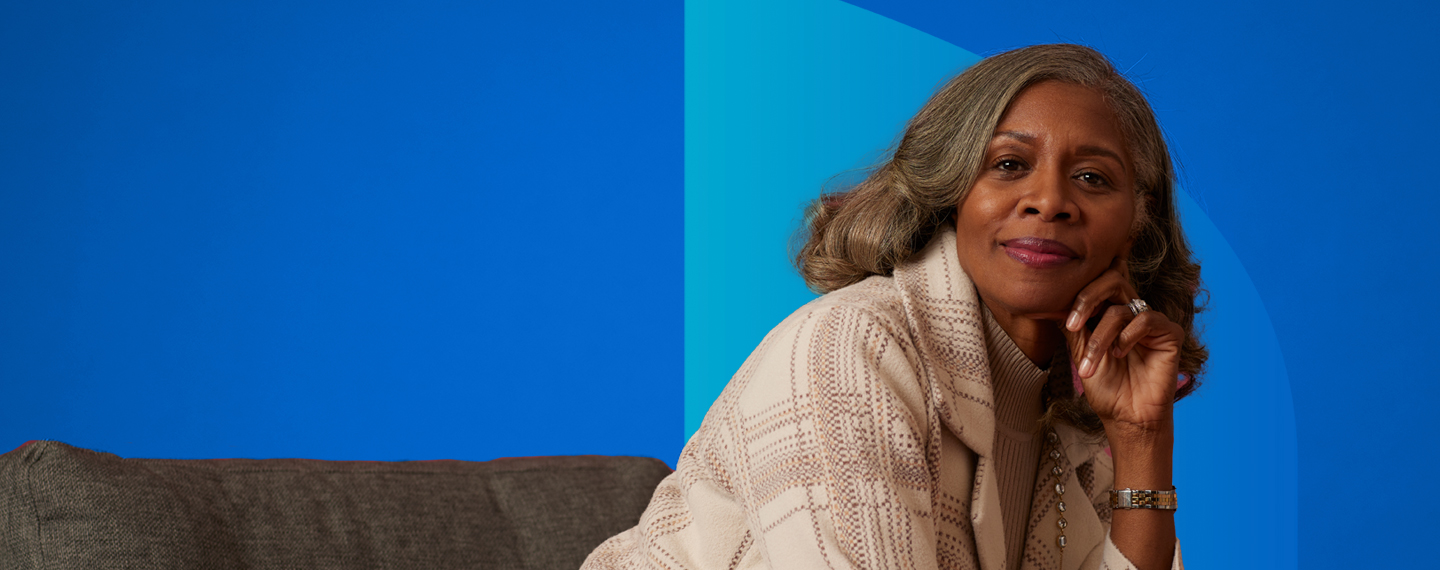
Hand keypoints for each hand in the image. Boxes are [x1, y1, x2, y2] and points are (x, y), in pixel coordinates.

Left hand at [1060, 257, 1183, 432]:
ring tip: (1090, 364)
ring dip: (1100, 337)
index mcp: (1110, 312)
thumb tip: (1055, 299)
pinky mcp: (1170, 333)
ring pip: (1121, 309)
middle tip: (1073, 325)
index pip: (1099, 282)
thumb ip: (1073, 324)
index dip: (1080, 289)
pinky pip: (1146, 319)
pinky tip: (1120, 354)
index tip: (1061, 313)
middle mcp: (1132, 312)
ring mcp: (1151, 321)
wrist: (1125, 417)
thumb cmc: (1105, 387)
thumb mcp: (1080, 352)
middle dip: (1086, 299)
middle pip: (1112, 280)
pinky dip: (1126, 336)